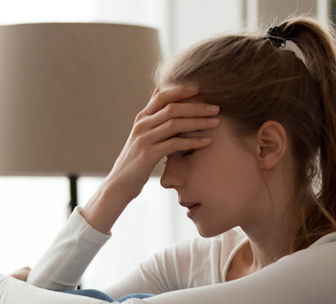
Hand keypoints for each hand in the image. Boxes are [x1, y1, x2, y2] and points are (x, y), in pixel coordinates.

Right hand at [81, 84, 219, 232]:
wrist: (119, 184)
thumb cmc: (137, 161)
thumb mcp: (143, 137)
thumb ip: (154, 121)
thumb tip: (167, 105)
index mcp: (142, 118)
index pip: (161, 95)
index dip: (181, 90)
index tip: (200, 88)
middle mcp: (142, 125)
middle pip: (172, 107)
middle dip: (196, 106)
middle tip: (215, 108)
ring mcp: (143, 139)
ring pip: (174, 124)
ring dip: (198, 122)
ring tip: (216, 122)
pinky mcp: (147, 155)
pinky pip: (174, 144)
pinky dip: (192, 142)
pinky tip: (206, 142)